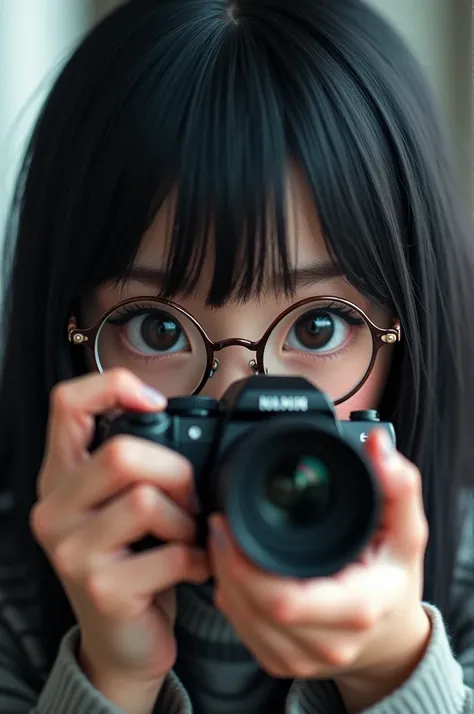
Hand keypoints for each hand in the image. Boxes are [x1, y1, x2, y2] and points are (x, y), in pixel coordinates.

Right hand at [31, 369, 209, 713]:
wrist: (121, 641)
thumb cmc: (130, 561)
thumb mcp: (118, 504)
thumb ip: (134, 463)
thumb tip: (180, 421)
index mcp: (61, 475)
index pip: (66, 403)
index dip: (114, 387)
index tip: (155, 403)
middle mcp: (55, 508)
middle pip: (122, 453)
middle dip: (176, 471)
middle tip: (190, 497)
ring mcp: (72, 551)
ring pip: (146, 500)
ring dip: (187, 519)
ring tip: (188, 536)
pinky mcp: (101, 589)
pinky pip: (170, 554)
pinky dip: (198, 559)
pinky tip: (195, 566)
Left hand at [209, 430, 430, 711]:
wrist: (392, 637)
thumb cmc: (394, 579)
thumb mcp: (407, 530)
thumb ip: (397, 485)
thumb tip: (376, 444)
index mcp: (358, 608)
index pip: (283, 598)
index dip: (244, 561)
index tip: (228, 521)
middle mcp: (329, 642)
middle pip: (252, 606)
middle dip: (225, 561)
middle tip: (218, 523)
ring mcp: (302, 658)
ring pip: (240, 618)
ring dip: (222, 576)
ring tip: (221, 540)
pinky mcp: (281, 662)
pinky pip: (241, 630)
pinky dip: (230, 596)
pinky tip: (232, 570)